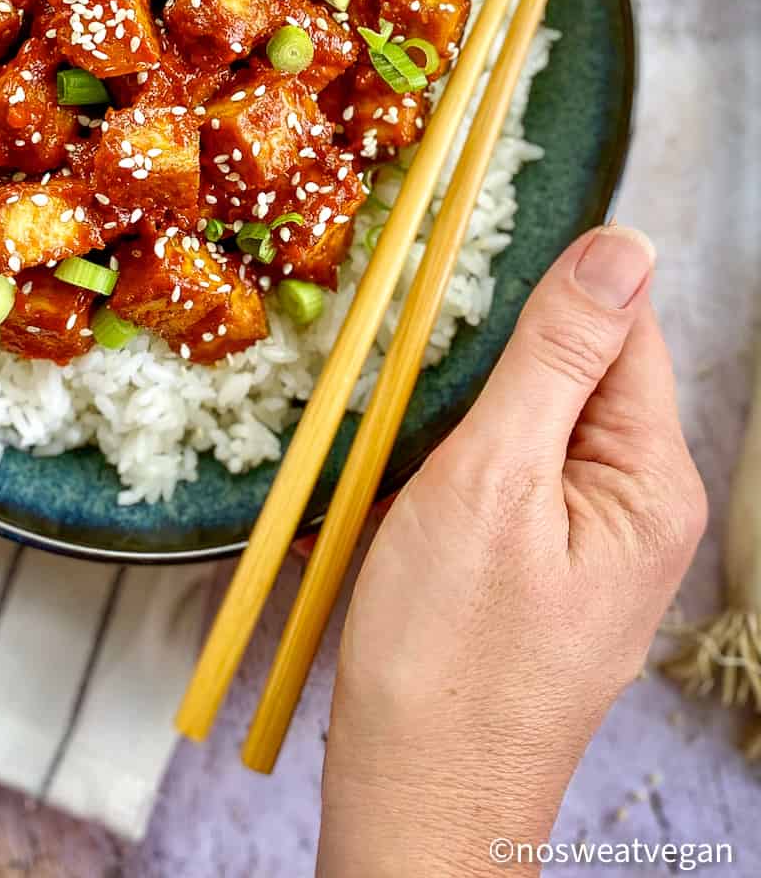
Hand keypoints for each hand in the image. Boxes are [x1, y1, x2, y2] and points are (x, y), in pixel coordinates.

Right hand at [318, 225, 705, 877]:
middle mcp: (635, 506)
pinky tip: (395, 514)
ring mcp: (588, 543)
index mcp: (649, 479)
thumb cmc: (448, 656)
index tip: (460, 300)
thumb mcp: (495, 478)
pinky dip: (439, 480)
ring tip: (398, 479)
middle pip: (566, 373)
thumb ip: (558, 355)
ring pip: (518, 425)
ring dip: (448, 429)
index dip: (539, 299)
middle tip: (415, 414)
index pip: (619, 327)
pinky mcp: (538, 569)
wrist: (414, 798)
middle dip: (481, 375)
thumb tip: (623, 245)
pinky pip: (495, 482)